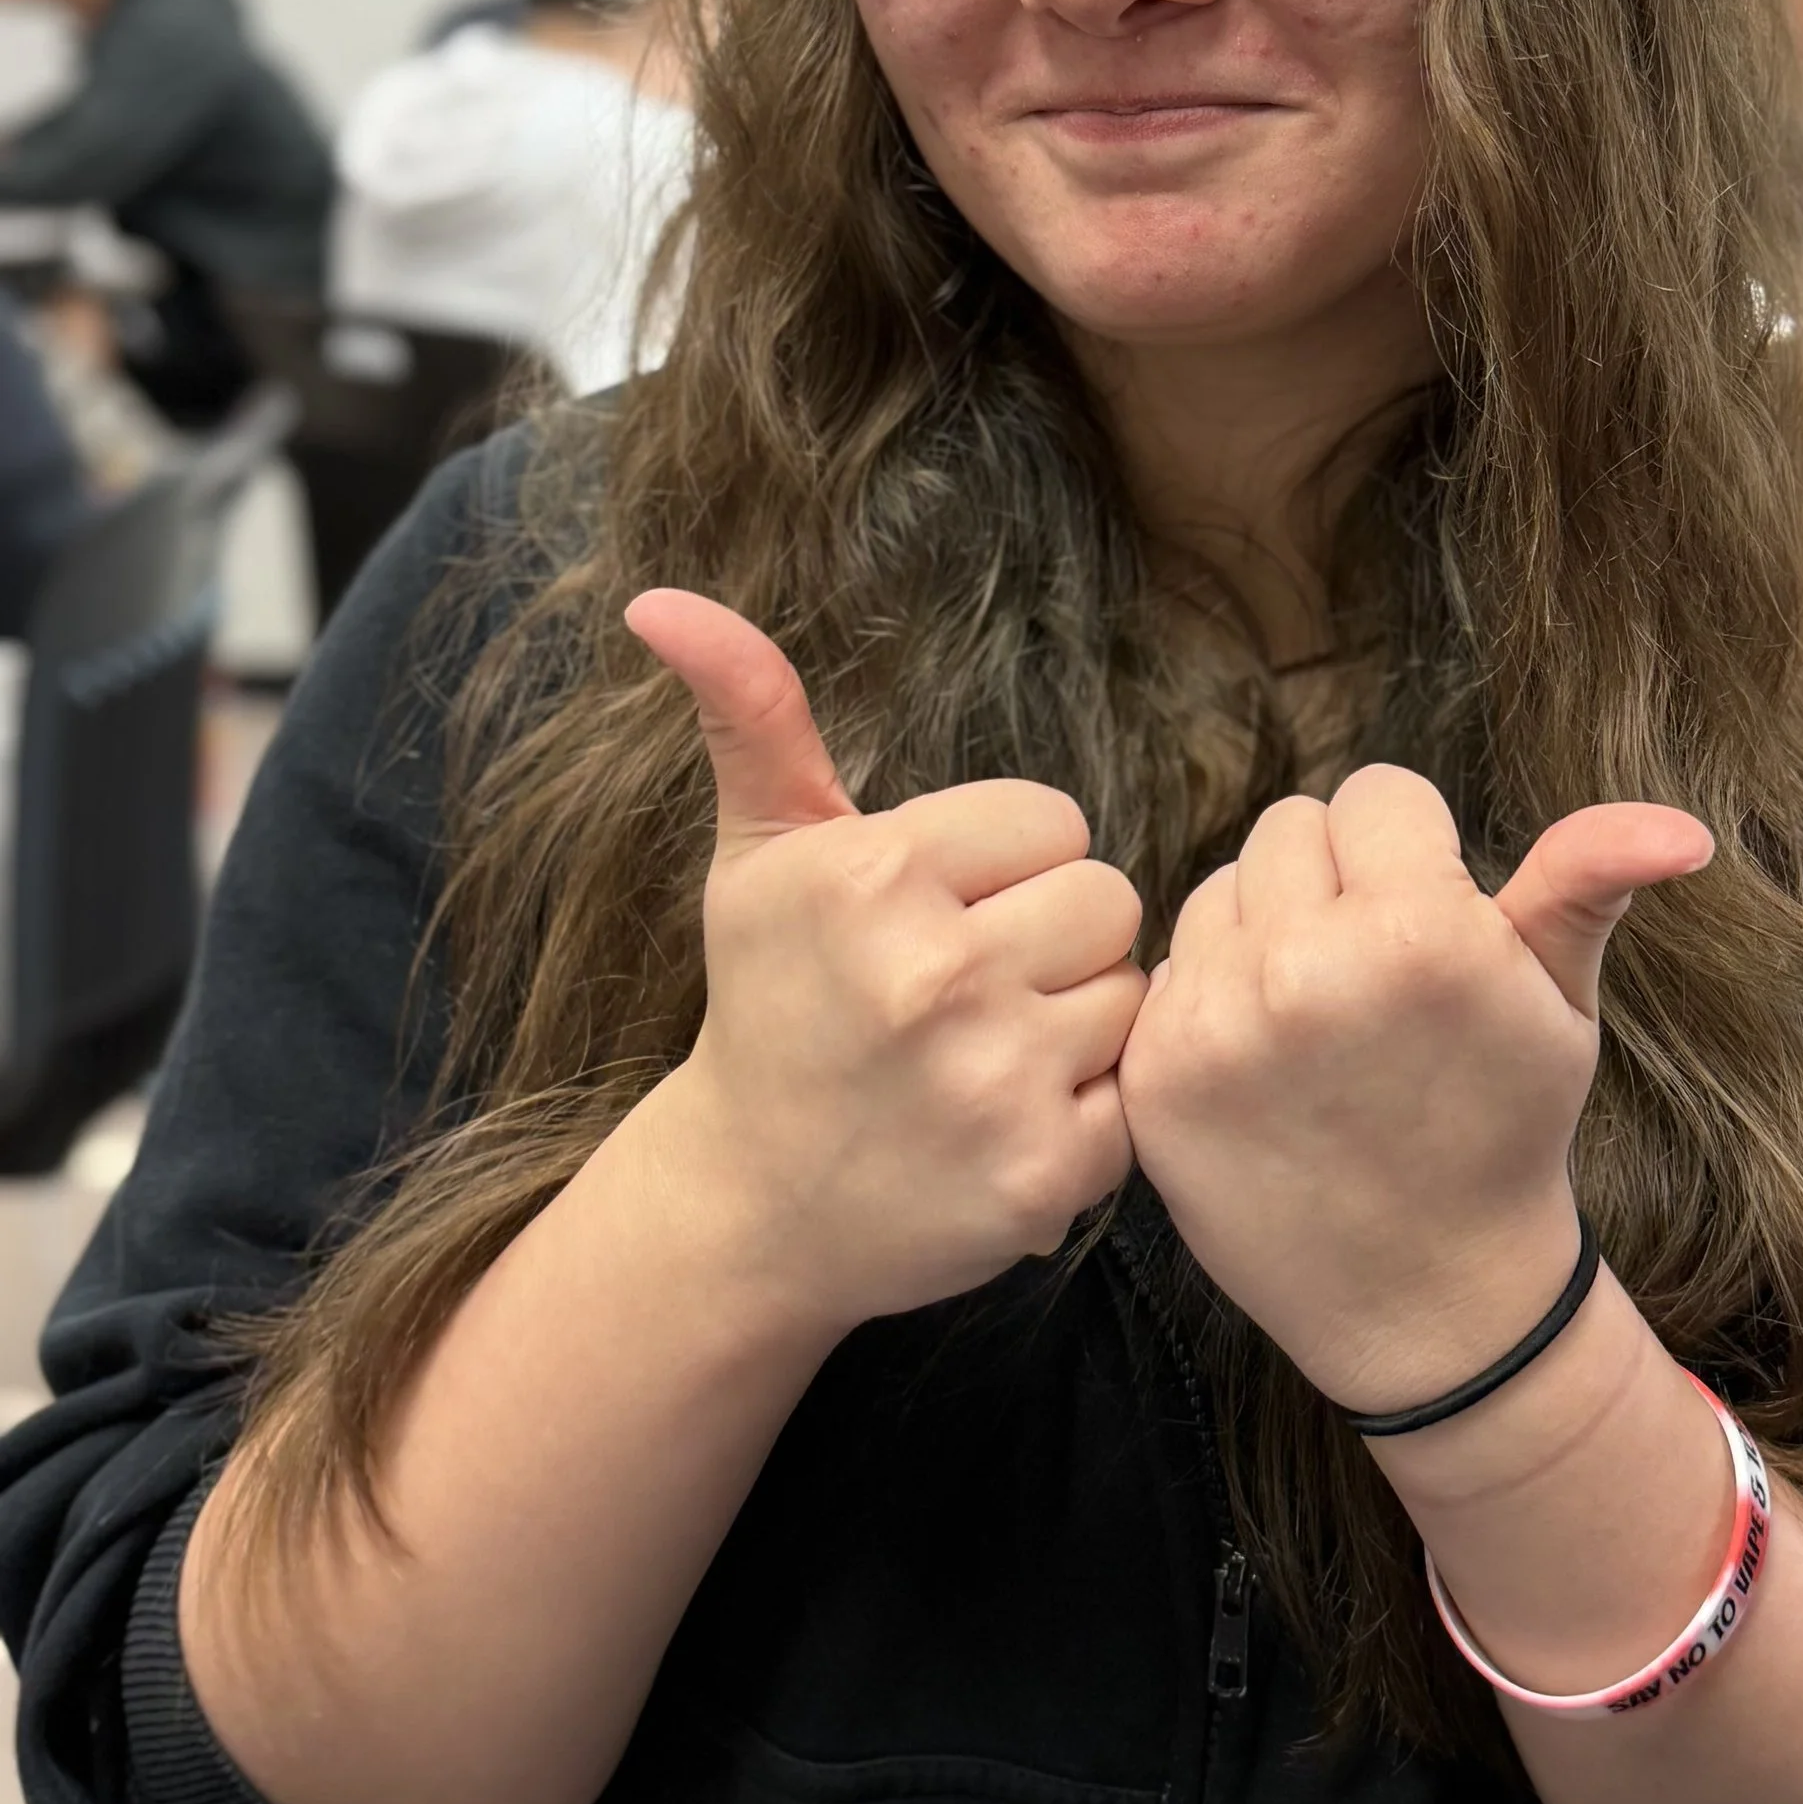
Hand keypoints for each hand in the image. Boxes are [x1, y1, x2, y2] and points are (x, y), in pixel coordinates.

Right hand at [625, 590, 1146, 1338]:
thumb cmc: (771, 1007)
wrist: (749, 1206)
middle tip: (970, 993)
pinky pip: (1138, 1094)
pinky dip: (1094, 1112)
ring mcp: (991, 1081)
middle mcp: (932, 974)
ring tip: (989, 1056)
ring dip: (1078, 1023)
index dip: (1009, 866)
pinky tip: (1013, 1120)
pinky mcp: (1042, 1174)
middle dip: (1052, 938)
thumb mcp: (757, 855)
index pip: (1055, 820)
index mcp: (873, 875)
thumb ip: (751, 712)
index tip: (942, 917)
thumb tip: (662, 596)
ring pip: (1130, 992)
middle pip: (1107, 897)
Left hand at [1117, 765, 1710, 1415]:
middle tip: (1378, 980)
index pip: (1376, 792)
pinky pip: (1169, 966)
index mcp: (1416, 931)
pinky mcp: (1156, 1073)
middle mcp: (1303, 967)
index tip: (1433, 932)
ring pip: (1223, 885)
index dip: (1415, 854)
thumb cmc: (1506, 1130)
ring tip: (1325, 1020)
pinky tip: (1267, 1063)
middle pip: (1291, 825)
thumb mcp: (1563, 1003)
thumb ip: (1590, 884)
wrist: (1432, 1299)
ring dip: (1266, 929)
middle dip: (1338, 881)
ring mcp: (1216, 1024)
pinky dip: (1212, 997)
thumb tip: (1684, 827)